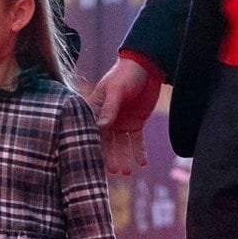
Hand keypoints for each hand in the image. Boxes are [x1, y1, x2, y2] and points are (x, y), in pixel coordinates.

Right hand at [87, 58, 161, 175]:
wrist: (147, 66)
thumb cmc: (126, 74)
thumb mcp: (117, 89)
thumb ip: (110, 107)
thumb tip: (101, 127)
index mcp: (96, 109)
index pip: (91, 130)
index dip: (90, 145)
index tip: (90, 161)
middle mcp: (107, 118)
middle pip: (106, 142)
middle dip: (109, 157)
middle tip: (113, 172)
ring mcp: (121, 122)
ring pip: (121, 144)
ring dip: (123, 158)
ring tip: (127, 172)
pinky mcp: (136, 123)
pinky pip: (136, 140)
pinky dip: (138, 151)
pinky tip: (142, 163)